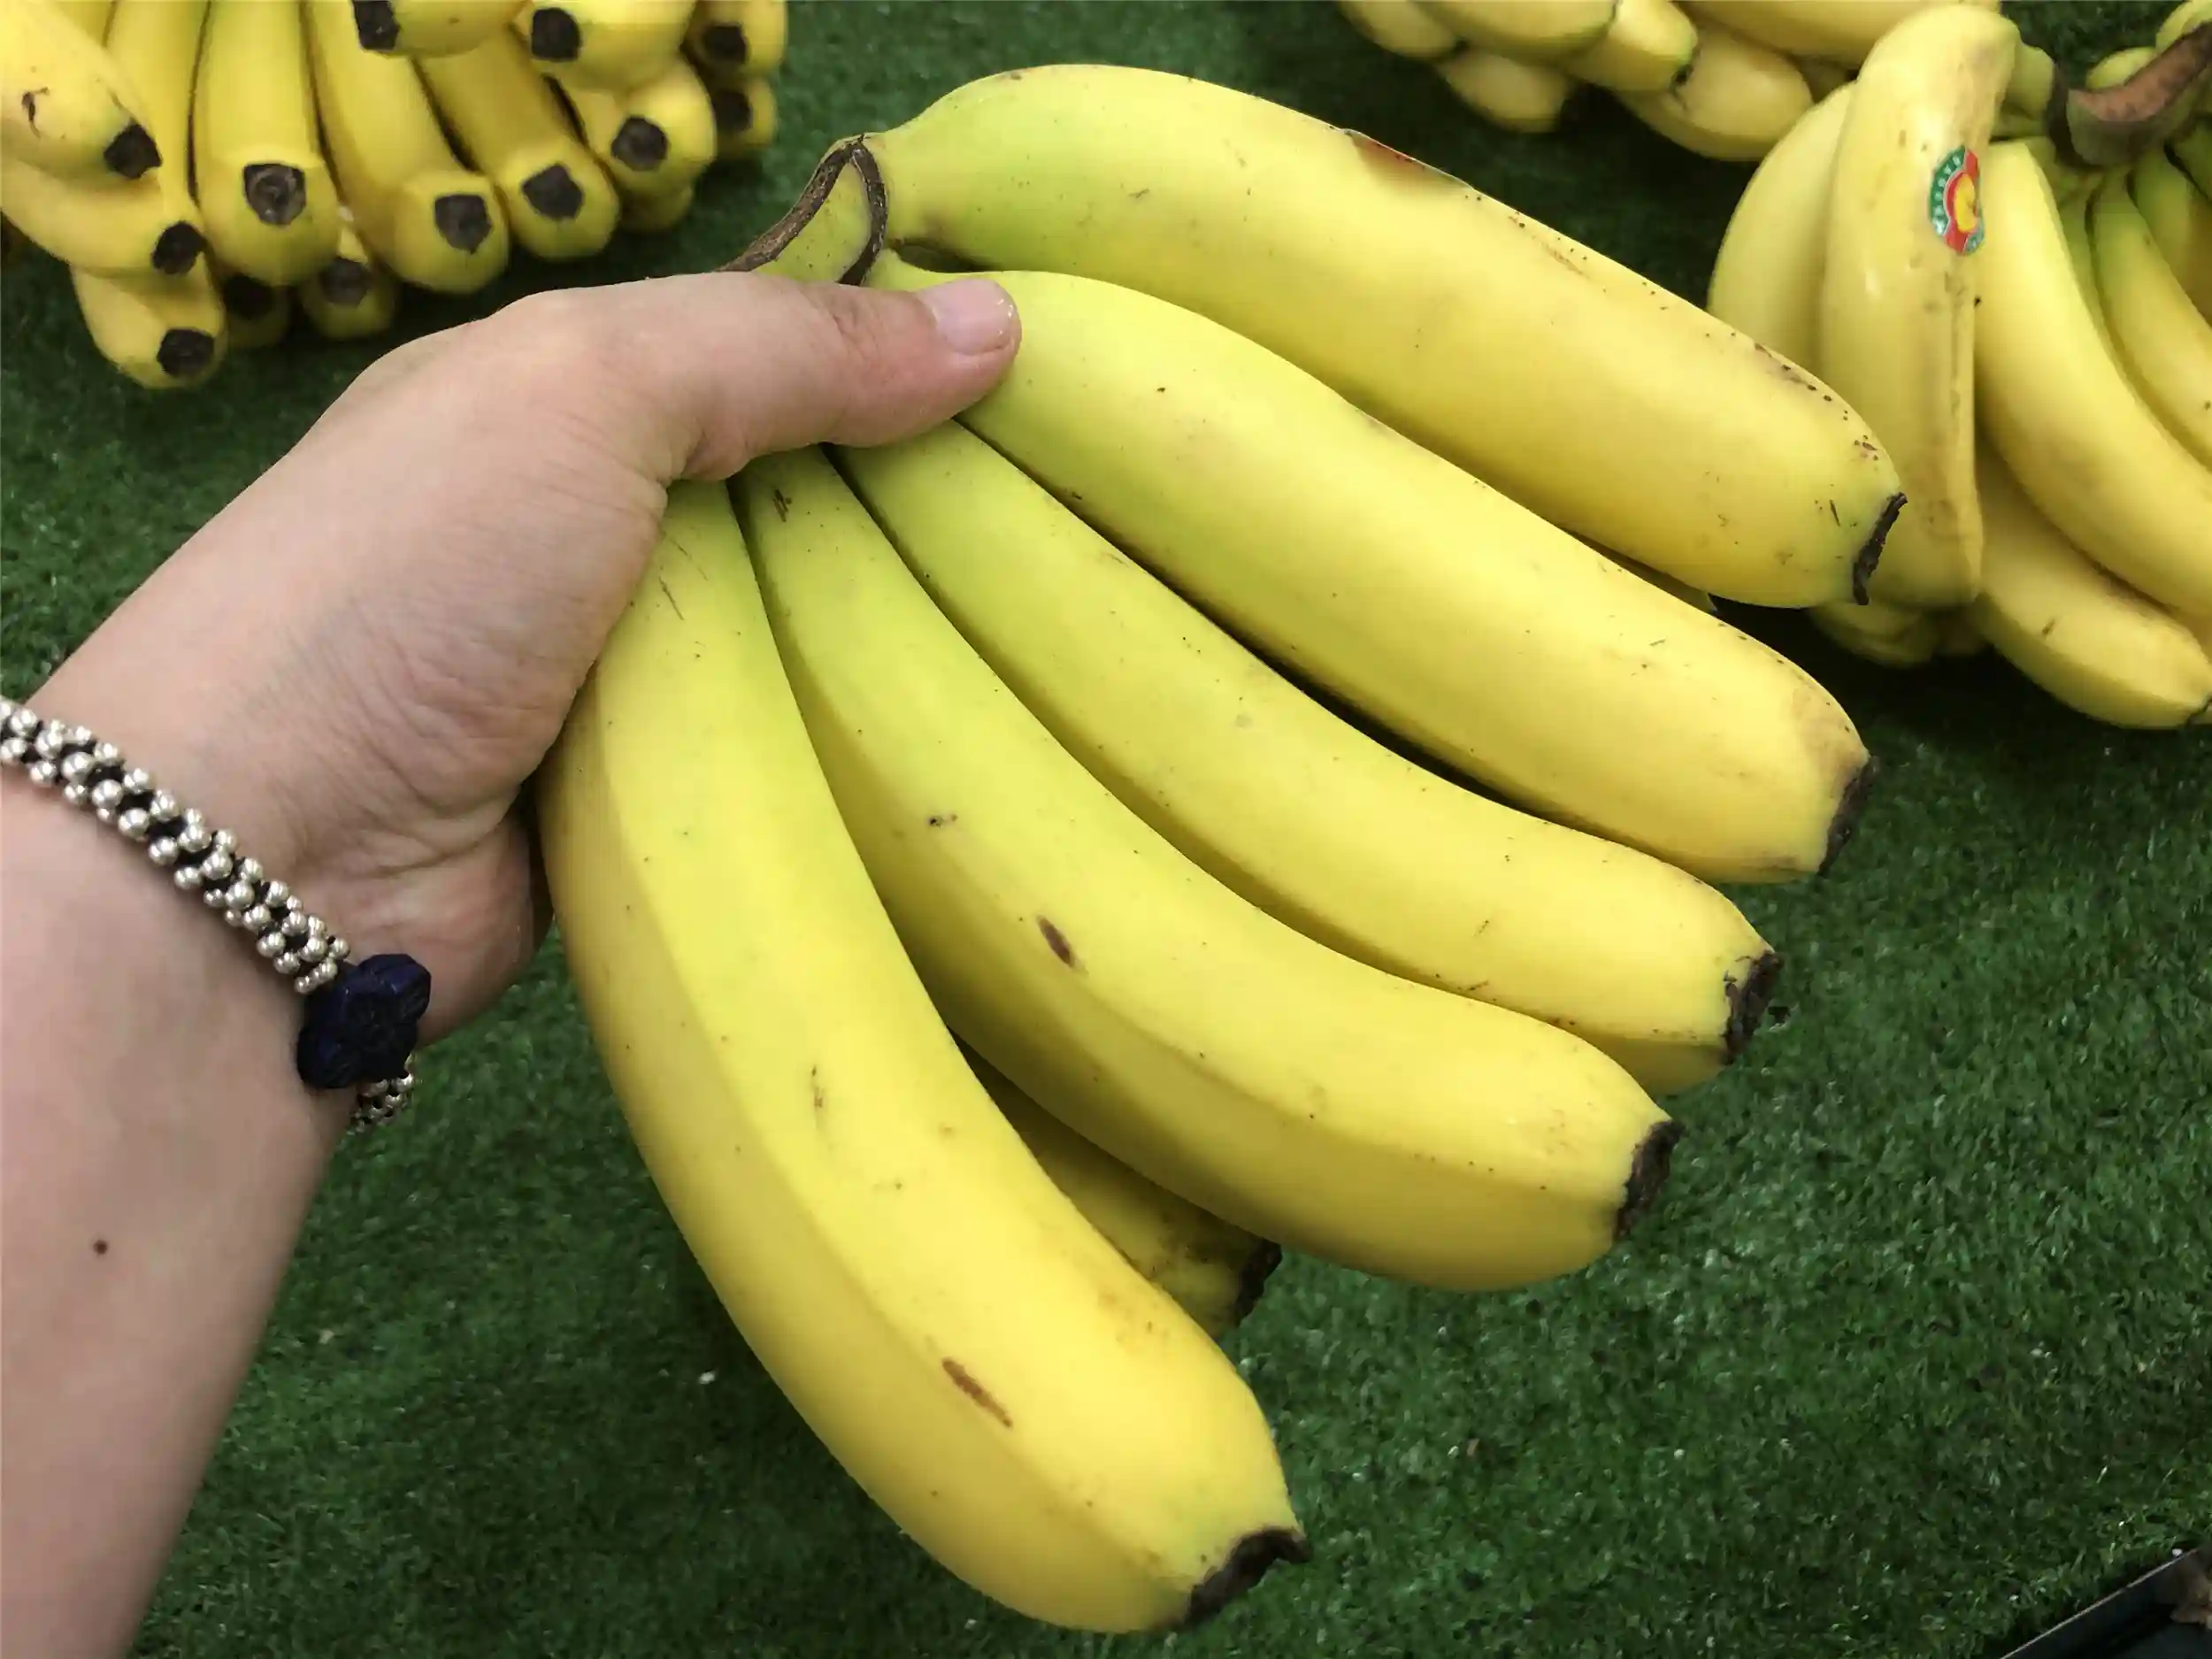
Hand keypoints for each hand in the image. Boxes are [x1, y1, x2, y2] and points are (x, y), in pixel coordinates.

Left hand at [33, 270, 1021, 1043]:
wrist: (272, 858)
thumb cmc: (417, 578)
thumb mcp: (585, 392)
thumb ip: (775, 348)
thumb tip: (996, 328)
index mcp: (551, 400)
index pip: (753, 352)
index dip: (883, 355)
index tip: (1033, 380)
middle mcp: (585, 528)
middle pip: (791, 498)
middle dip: (912, 503)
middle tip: (1072, 510)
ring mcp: (613, 672)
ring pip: (799, 636)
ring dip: (897, 636)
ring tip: (1056, 622)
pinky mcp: (644, 797)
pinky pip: (778, 752)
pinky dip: (849, 745)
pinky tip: (964, 734)